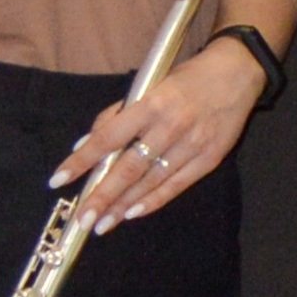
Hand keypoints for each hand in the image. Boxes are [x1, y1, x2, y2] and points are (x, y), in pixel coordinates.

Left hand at [49, 38, 266, 228]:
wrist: (237, 73)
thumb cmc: (186, 79)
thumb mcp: (148, 87)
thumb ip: (118, 115)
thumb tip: (86, 144)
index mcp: (150, 104)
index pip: (107, 138)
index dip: (82, 160)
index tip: (59, 179)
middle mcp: (170, 126)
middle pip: (128, 167)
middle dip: (102, 195)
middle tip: (83, 218)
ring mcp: (192, 144)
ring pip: (151, 181)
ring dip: (124, 205)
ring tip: (103, 223)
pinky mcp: (210, 158)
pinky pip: (177, 185)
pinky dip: (153, 200)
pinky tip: (133, 213)